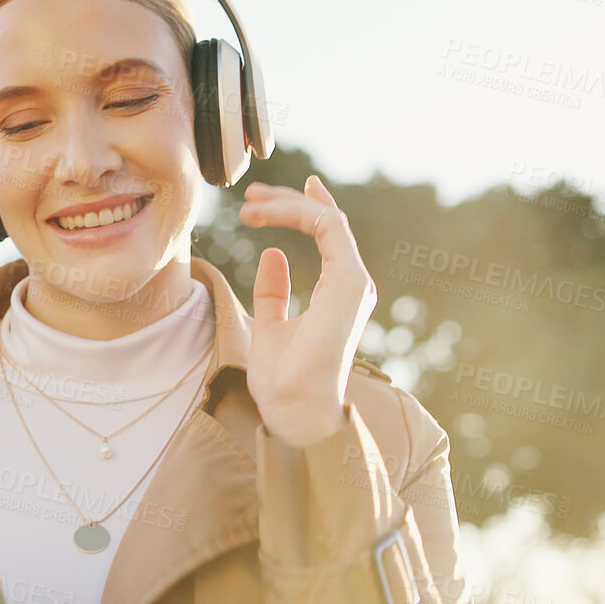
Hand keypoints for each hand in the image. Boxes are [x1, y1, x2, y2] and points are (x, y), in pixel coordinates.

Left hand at [236, 174, 375, 446]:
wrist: (294, 408)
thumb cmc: (283, 381)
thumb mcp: (269, 326)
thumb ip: (273, 292)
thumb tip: (271, 255)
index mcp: (337, 294)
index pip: (328, 237)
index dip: (302, 209)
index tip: (270, 198)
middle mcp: (351, 284)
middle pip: (327, 223)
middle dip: (288, 202)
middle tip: (251, 195)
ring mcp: (354, 282)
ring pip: (328, 219)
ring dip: (288, 204)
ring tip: (250, 203)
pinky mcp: (351, 282)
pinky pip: (328, 227)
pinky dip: (297, 212)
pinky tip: (266, 214)